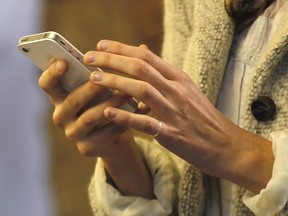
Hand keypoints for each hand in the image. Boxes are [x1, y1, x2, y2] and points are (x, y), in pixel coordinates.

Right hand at [38, 60, 133, 157]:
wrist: (114, 136)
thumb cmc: (109, 103)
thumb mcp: (108, 85)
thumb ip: (118, 68)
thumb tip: (142, 47)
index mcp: (61, 95)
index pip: (47, 83)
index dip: (52, 72)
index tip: (64, 62)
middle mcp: (61, 114)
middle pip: (71, 100)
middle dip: (90, 88)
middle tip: (105, 78)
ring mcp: (73, 133)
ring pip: (90, 117)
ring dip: (110, 104)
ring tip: (127, 95)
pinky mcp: (87, 148)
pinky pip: (105, 133)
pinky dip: (121, 122)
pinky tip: (135, 115)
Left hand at [84, 40, 273, 192]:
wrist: (224, 144)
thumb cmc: (201, 116)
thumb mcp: (186, 88)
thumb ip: (163, 71)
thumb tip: (142, 50)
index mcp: (179, 79)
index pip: (147, 57)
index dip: (122, 49)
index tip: (101, 46)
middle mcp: (176, 91)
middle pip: (141, 68)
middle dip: (113, 60)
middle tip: (89, 58)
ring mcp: (175, 112)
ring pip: (142, 90)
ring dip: (116, 82)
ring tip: (94, 79)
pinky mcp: (172, 133)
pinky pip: (146, 123)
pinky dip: (126, 116)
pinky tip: (108, 112)